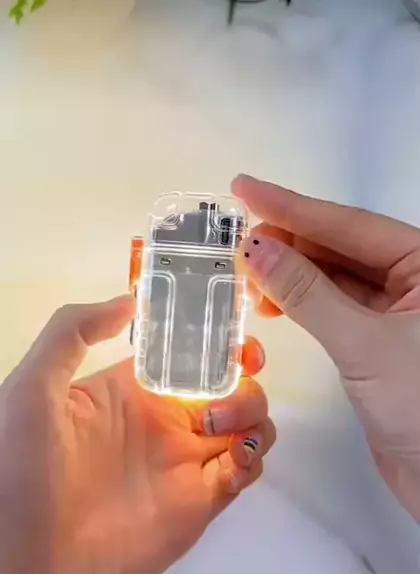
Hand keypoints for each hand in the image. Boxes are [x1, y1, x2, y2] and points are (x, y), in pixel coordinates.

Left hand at [0, 295, 274, 573]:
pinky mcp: (202, 499)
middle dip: (246, 371)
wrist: (25, 559)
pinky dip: (254, 455)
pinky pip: (246, 469)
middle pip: (228, 382)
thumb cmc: (20, 466)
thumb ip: (73, 330)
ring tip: (218, 424)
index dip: (216, 337)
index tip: (232, 330)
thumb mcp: (34, 386)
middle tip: (245, 368)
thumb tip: (130, 300)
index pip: (189, 352)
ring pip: (247, 422)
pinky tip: (234, 454)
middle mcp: (167, 417)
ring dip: (252, 412)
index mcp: (135, 388)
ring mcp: (187, 458)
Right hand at [233, 174, 419, 521]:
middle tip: (238, 240)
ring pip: (333, 276)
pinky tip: (272, 301)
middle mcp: (414, 278)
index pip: (349, 224)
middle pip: (340, 246)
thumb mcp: (363, 343)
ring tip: (248, 274)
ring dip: (289, 273)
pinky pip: (333, 305)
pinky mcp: (378, 338)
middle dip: (287, 241)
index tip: (245, 189)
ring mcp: (396, 308)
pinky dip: (301, 302)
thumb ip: (307, 294)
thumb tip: (255, 249)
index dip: (291, 206)